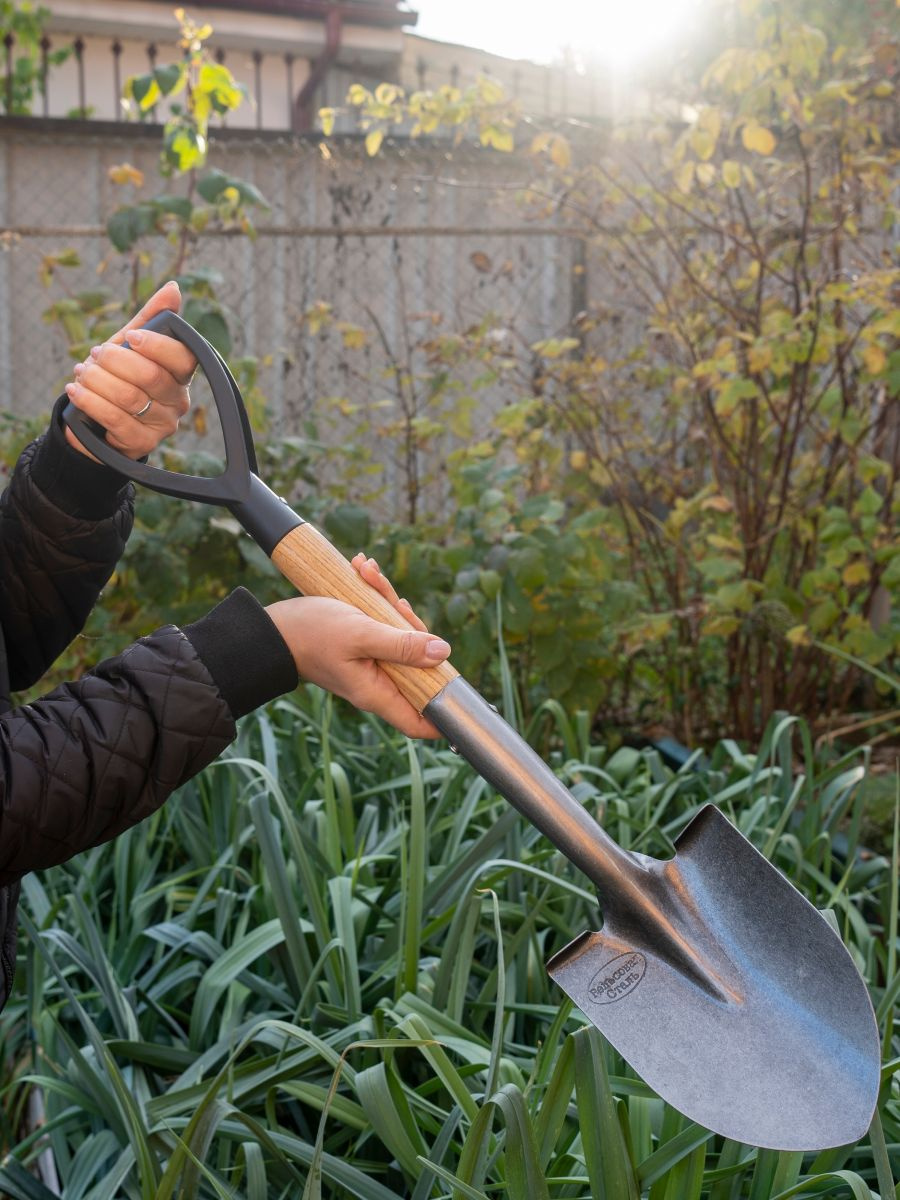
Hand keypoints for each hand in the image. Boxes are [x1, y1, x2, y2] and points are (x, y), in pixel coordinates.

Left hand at [64, 280, 194, 461]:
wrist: (97, 420)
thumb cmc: (119, 377)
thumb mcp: (130, 345)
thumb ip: (151, 318)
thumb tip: (173, 288)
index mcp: (181, 374)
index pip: (183, 357)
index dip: (155, 345)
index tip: (129, 337)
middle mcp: (178, 401)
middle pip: (151, 376)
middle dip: (114, 360)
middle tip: (95, 355)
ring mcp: (163, 425)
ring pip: (128, 397)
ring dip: (96, 380)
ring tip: (81, 373)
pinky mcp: (143, 444)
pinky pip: (114, 419)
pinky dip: (89, 401)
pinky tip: (75, 390)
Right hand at [266, 559, 449, 737]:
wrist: (270, 628)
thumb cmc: (310, 634)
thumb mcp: (360, 634)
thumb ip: (402, 645)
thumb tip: (442, 653)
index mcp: (378, 692)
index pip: (420, 721)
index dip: (445, 712)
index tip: (463, 691)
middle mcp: (377, 682)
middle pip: (419, 664)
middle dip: (413, 627)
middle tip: (395, 602)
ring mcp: (370, 663)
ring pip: (401, 636)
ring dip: (389, 601)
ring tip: (368, 574)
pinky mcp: (363, 644)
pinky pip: (382, 623)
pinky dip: (376, 597)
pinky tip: (363, 571)